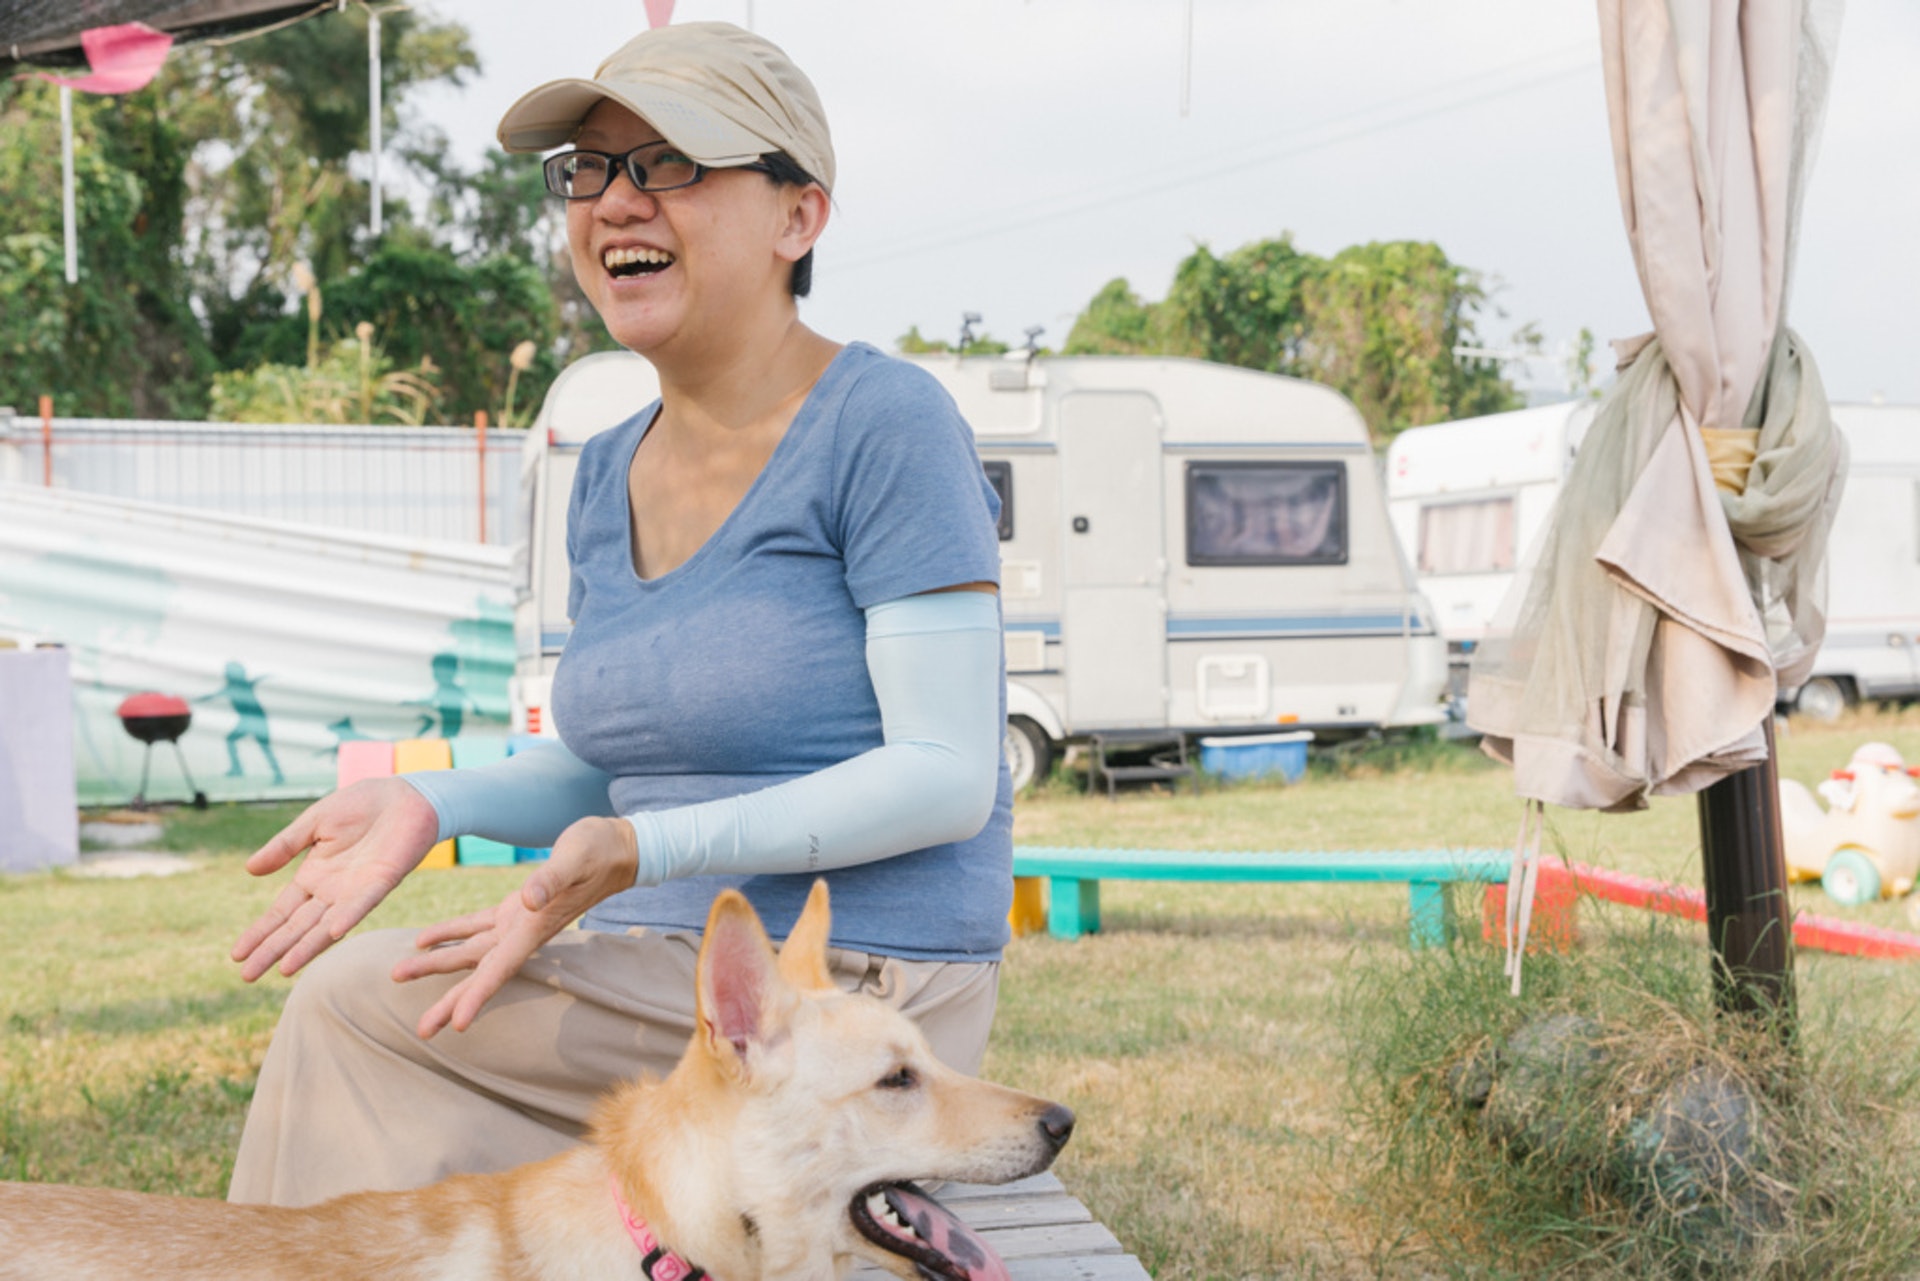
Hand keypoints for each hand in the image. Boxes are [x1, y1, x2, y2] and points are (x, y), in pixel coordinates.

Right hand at [231, 777, 441, 981]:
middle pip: (297, 927)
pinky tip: (333, 933)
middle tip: (247, 976)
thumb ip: (284, 846)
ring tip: (283, 970)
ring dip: (306, 947)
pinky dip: (348, 917)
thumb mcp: (314, 823)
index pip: (281, 912)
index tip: (236, 955)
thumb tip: (249, 870)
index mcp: (313, 876)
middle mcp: (332, 891)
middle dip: (272, 950)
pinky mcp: (382, 881)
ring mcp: (356, 890)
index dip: (260, 932)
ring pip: (326, 925)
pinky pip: (362, 903)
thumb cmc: (361, 806)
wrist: (403, 794)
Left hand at [395, 816, 639, 1038]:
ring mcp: (517, 922)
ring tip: (397, 975)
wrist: (618, 847)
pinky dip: (448, 934)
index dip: (478, 997)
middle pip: (480, 973)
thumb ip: (551, 879)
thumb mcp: (575, 857)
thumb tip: (527, 899)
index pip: (501, 969)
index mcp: (534, 927)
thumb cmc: (599, 850)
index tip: (456, 1026)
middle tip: (422, 1030)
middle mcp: (522, 933)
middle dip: (450, 1001)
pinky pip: (474, 926)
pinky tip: (422, 941)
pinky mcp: (513, 908)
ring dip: (436, 965)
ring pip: (469, 952)